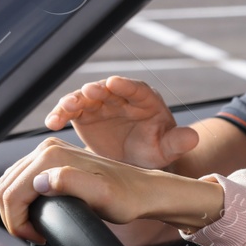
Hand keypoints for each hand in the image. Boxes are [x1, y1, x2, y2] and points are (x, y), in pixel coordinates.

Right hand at [0, 136, 223, 242]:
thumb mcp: (102, 195)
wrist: (143, 191)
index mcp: (51, 156)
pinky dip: (23, 201)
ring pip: (11, 185)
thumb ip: (71, 183)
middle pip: (6, 188)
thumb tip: (40, 181)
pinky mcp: (52, 160)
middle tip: (36, 236)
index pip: (11, 193)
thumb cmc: (126, 197)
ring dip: (16, 210)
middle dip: (13, 217)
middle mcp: (46, 149)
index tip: (37, 237)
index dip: (17, 221)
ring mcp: (49, 152)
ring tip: (38, 228)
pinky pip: (23, 181)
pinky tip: (39, 214)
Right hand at [45, 75, 199, 169]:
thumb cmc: (156, 151)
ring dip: (74, 100)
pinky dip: (60, 115)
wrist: (137, 163)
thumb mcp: (167, 149)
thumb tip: (194, 137)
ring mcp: (101, 105)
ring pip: (85, 97)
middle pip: (107, 89)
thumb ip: (178, 142)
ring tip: (66, 108)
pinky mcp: (84, 115)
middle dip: (97, 90)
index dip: (126, 86)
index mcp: (145, 100)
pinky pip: (70, 112)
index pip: (136, 89)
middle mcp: (121, 97)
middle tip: (88, 92)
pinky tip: (52, 123)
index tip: (115, 82)